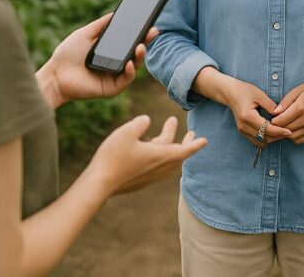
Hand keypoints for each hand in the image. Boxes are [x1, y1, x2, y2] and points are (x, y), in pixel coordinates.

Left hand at [38, 14, 157, 107]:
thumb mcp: (85, 34)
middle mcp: (116, 63)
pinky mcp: (111, 88)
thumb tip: (115, 13)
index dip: (140, 34)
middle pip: (135, 53)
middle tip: (153, 31)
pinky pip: (125, 80)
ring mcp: (114, 76)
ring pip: (134, 66)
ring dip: (140, 56)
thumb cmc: (67, 54)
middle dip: (146, 42)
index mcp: (111, 51)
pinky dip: (130, 71)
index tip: (149, 24)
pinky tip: (129, 63)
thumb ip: (100, 25)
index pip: (130, 42)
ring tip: (141, 47)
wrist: (55, 73)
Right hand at [89, 115, 206, 194]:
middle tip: (192, 133)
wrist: (98, 184)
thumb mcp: (126, 132)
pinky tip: (151, 151)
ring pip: (167, 162)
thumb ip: (140, 123)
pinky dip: (161, 157)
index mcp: (160, 156)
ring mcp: (149, 176)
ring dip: (172, 149)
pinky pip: (157, 168)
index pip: (185, 150)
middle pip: (178, 155)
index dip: (195, 144)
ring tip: (168, 138)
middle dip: (186, 143)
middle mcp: (158, 168)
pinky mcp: (140, 181)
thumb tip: (146, 120)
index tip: (205, 140)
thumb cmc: (113, 157)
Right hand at [210, 74, 291, 146]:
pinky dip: (266, 138)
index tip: (289, 131)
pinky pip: (256, 141)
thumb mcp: (259, 94)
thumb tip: (281, 115)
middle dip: (278, 136)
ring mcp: (242, 130)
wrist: (230, 93)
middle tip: (289, 131)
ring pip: (261, 142)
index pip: (267, 129)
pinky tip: (272, 131)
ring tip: (281, 131)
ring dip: (272, 139)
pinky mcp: (242, 132)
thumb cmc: (244, 91)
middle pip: (265, 138)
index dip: (279, 131)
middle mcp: (244, 126)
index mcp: (248, 116)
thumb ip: (270, 105)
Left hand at [270, 78, 303, 143]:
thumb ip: (285, 102)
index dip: (273, 121)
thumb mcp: (297, 90)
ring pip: (291, 137)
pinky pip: (300, 140)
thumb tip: (274, 113)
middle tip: (274, 123)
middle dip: (277, 128)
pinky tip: (292, 129)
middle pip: (285, 130)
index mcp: (301, 107)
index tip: (272, 117)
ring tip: (283, 125)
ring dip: (285, 133)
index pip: (281, 121)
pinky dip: (293, 137)